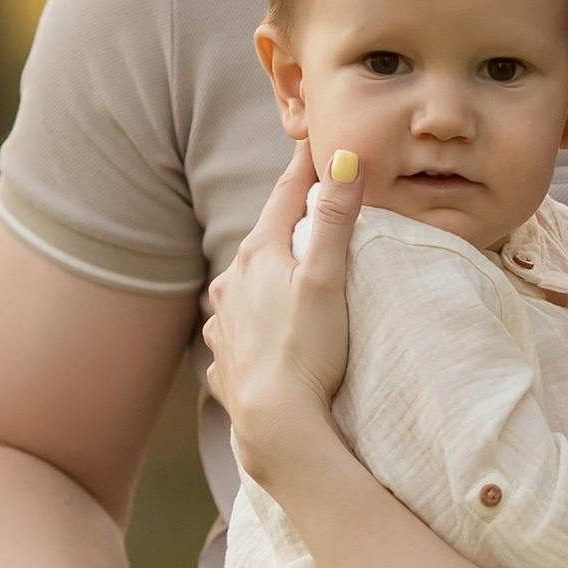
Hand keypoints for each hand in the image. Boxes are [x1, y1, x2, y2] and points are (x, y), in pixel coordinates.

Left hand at [204, 144, 355, 487]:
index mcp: (259, 255)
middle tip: (309, 204)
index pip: (286, 196)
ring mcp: (224, 322)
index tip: (315, 142)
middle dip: (287, 221)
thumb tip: (343, 161)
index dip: (304, 168)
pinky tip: (266, 329)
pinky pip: (239, 326)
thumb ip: (334, 219)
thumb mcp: (328, 278)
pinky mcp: (225, 358)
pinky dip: (255, 318)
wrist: (275, 425)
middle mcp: (232, 283)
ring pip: (247, 283)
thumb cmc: (307, 351)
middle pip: (264, 238)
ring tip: (290, 272)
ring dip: (267, 272)